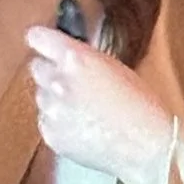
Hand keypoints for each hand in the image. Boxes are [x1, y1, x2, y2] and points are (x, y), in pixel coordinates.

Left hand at [24, 23, 174, 183]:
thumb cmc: (140, 105)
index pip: (37, 37)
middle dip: (51, 72)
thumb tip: (66, 57)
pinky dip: (59, 124)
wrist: (146, 145)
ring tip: (84, 111)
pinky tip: (83, 127)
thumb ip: (84, 59)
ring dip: (55, 100)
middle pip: (36, 68)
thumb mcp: (114, 67)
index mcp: (74, 58)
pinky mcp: (51, 135)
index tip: (42, 44)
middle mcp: (57, 81)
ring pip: (41, 96)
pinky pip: (46, 122)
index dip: (41, 41)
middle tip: (72, 83)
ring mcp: (51, 110)